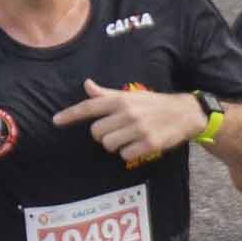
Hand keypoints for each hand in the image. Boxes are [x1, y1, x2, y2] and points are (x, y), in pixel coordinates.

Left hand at [55, 78, 201, 167]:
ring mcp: (138, 128)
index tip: (56, 121)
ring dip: (116, 145)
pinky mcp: (149, 143)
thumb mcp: (131, 96)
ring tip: (129, 138)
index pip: (90, 107)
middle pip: (96, 132)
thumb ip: (107, 94)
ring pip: (109, 145)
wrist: (185, 113)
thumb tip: (87, 85)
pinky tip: (139, 145)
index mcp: (121, 99)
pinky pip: (125, 155)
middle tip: (117, 131)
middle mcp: (128, 112)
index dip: (70, 115)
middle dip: (103, 135)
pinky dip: (129, 153)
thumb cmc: (154, 104)